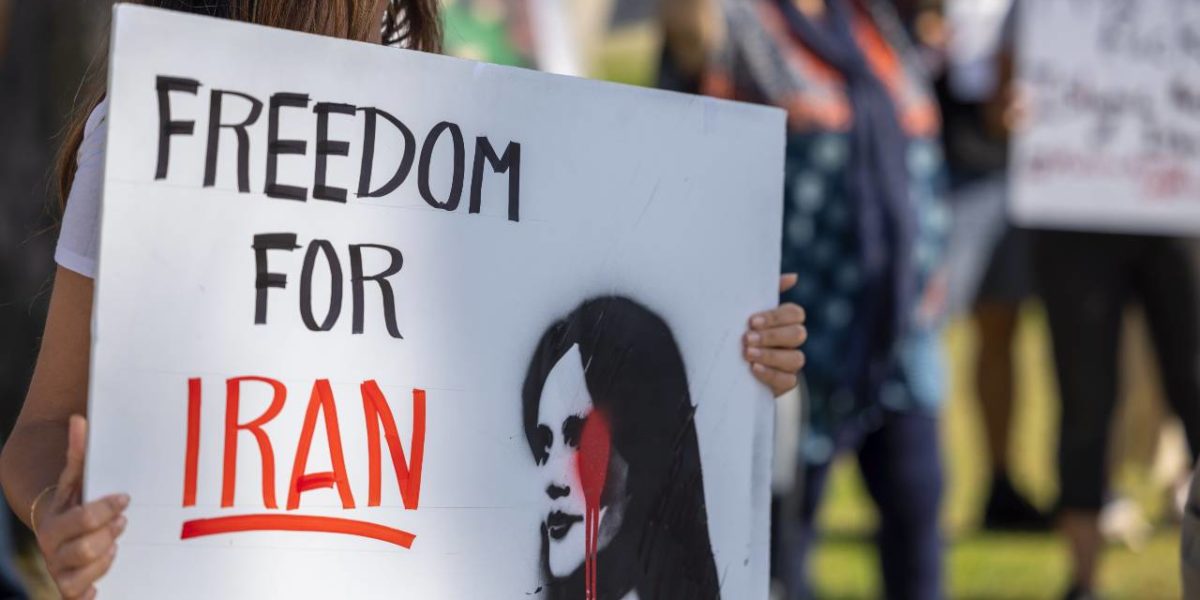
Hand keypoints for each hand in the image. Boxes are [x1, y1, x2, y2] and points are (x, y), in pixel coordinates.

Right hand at [34, 416, 128, 599]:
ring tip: (116, 542)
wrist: (60, 530)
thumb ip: (79, 452)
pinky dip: (92, 590)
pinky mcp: (72, 589)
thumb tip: (79, 419)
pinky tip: (102, 584)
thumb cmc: (76, 501)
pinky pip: (80, 597)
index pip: (80, 519)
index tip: (125, 498)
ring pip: (87, 572)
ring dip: (107, 556)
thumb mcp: (77, 478)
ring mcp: (61, 571)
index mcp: (52, 523)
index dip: (105, 509)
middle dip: (109, 533)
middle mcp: (53, 550)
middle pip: (85, 548)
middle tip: (124, 521)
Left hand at [744, 274, 807, 395]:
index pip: (794, 314)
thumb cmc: (739, 331)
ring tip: (748, 354)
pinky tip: (754, 369)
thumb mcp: (746, 311)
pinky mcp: (784, 383)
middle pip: (797, 334)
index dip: (775, 317)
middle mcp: (792, 341)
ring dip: (771, 355)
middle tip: (747, 338)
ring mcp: (790, 363)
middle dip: (772, 336)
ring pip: (796, 358)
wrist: (727, 366)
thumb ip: (764, 292)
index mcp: (785, 320)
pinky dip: (771, 374)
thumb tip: (794, 277)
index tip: (752, 321)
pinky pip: (788, 380)